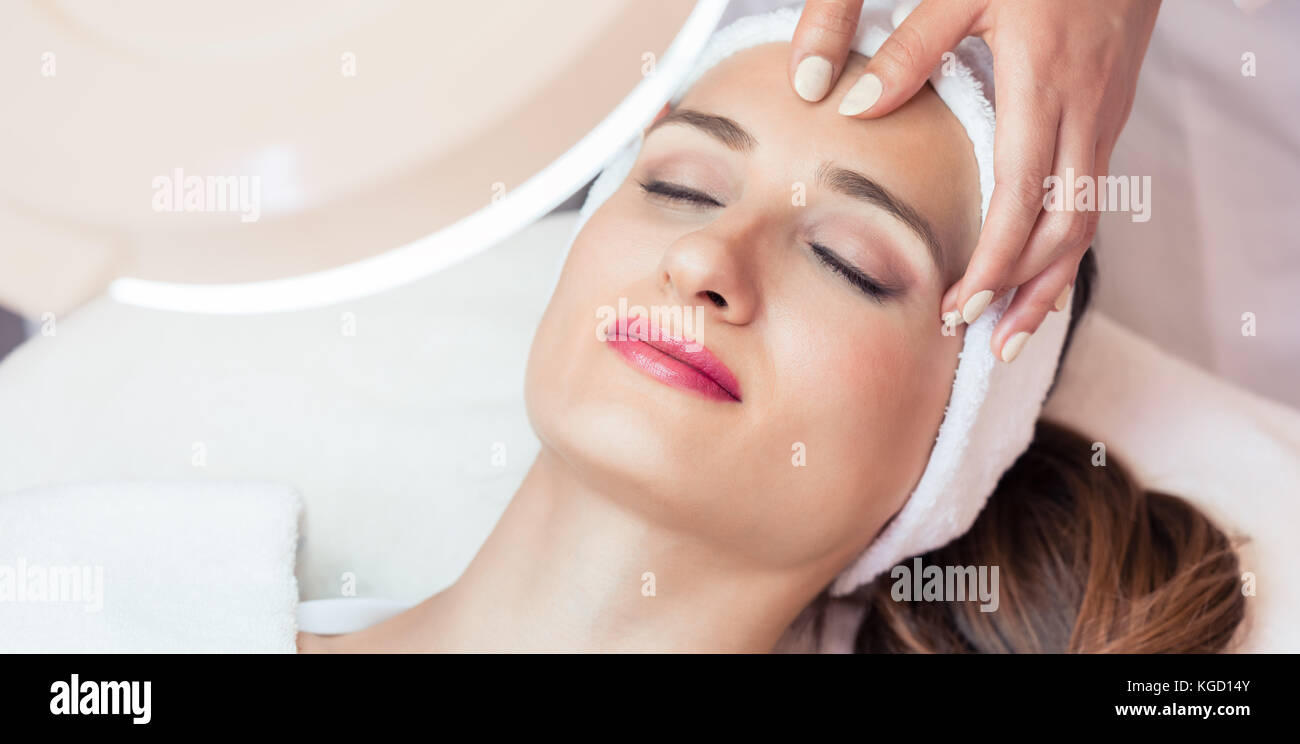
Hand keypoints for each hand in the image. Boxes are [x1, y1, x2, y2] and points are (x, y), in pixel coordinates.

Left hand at [789, 0, 1160, 360]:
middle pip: (1068, 230)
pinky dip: (1062, 244)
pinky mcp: (1109, 115)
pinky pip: (1092, 196)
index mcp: (1042, 88)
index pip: (1021, 199)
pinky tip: (1034, 269)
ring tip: (1012, 330)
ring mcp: (1104, 118)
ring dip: (1051, 281)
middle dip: (1026, 292)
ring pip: (1089, 220)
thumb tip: (854, 108)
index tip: (959, 307)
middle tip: (981, 338)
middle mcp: (1085, 114)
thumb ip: (908, 48)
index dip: (994, 263)